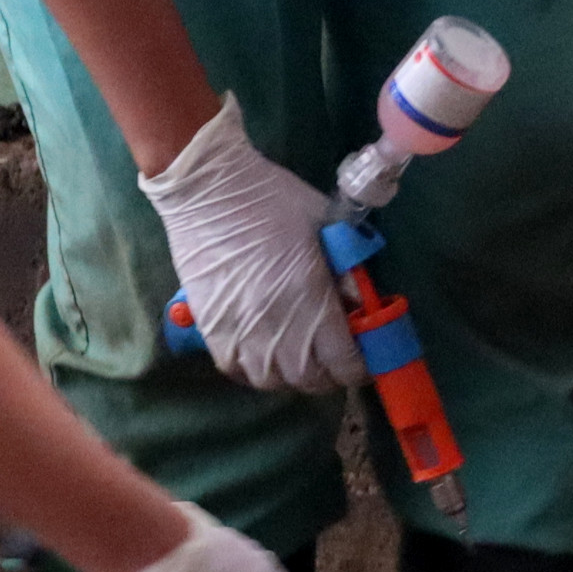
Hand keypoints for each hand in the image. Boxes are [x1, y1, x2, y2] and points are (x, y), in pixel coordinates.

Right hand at [138, 95, 361, 390]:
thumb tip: (362, 303)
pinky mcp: (210, 331)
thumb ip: (347, 269)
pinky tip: (266, 355)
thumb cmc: (273, 200)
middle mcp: (277, 328)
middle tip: (335, 356)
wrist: (207, 190)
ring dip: (293, 375)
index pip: (343, 362)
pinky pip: (237, 371)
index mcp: (311, 300)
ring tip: (300, 356)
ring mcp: (240, 333)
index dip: (360, 365)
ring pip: (273, 381)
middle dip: (329, 373)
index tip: (365, 356)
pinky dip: (256, 370)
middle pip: (310, 379)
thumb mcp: (326, 226)